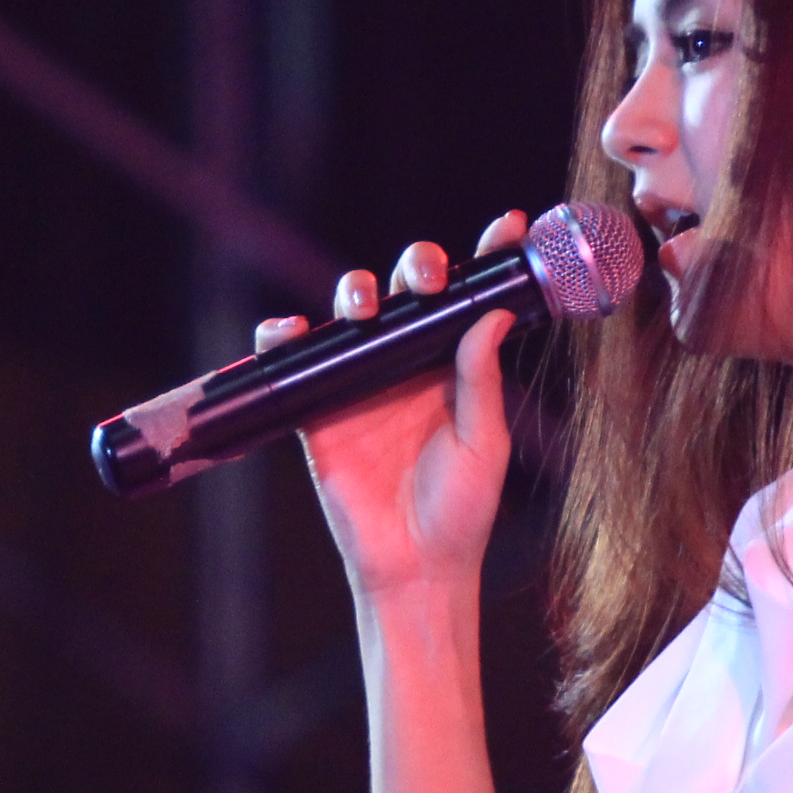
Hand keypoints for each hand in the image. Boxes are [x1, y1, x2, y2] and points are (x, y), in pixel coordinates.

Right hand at [255, 212, 530, 597]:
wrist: (410, 566)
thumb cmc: (459, 511)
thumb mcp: (484, 443)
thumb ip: (481, 380)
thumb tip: (493, 314)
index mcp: (455, 367)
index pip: (469, 299)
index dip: (486, 258)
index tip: (508, 227)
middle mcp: (408, 363)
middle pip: (408, 290)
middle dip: (418, 266)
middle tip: (427, 278)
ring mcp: (361, 381)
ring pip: (353, 312)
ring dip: (355, 291)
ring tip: (362, 308)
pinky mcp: (318, 406)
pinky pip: (296, 359)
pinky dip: (284, 336)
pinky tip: (290, 331)